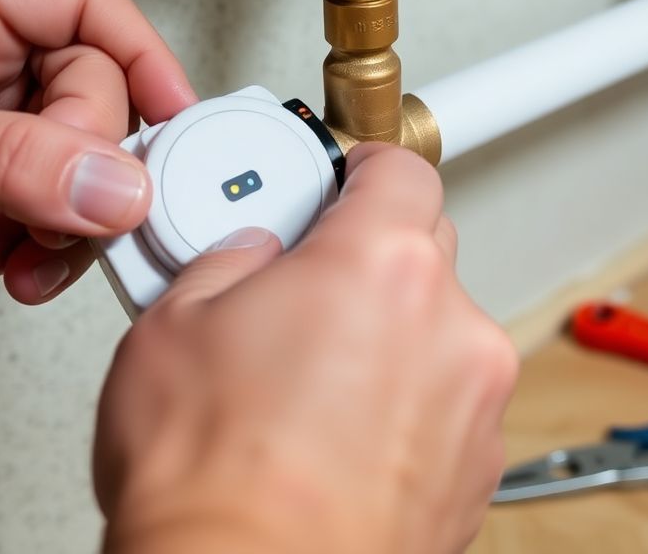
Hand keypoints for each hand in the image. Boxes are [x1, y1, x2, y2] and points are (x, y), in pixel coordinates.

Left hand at [0, 0, 195, 327]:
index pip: (87, 6)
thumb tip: (114, 182)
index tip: (171, 114)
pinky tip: (7, 262)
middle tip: (61, 205)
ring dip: (73, 218)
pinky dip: (58, 250)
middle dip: (90, 163)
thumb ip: (10, 159)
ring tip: (18, 244)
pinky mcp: (7, 194)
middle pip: (104, 95)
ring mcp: (2, 133)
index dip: (141, 56)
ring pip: (101, 162)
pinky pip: (77, 215)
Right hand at [93, 144, 518, 553]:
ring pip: (436, 333)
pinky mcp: (477, 468)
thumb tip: (248, 254)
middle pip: (424, 248)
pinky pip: (446, 404)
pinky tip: (338, 438)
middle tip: (300, 286)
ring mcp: (474, 403)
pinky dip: (406, 407)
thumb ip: (230, 259)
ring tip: (307, 387)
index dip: (364, 167)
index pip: (402, 169)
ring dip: (387, 339)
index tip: (341, 179)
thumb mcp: (170, 325)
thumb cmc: (211, 481)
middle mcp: (450, 326)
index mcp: (382, 265)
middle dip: (366, 256)